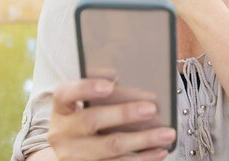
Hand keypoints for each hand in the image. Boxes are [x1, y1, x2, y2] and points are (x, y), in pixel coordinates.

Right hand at [47, 78, 175, 160]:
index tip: (110, 84)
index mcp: (61, 109)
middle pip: (93, 120)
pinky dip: (143, 158)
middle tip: (151, 108)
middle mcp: (63, 133)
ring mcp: (75, 155)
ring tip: (167, 133)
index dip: (86, 87)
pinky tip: (159, 151)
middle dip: (124, 113)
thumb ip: (99, 89)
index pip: (66, 93)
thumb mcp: (83, 104)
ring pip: (111, 147)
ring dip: (143, 140)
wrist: (70, 154)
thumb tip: (118, 76)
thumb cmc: (83, 119)